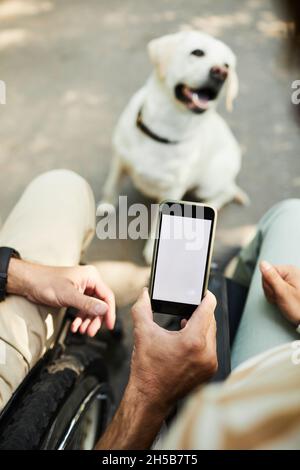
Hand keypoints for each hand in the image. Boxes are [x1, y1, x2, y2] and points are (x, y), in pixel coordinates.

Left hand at [7, 259, 115, 335]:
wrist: (30, 282)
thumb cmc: (47, 283)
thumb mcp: (69, 296)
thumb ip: (87, 304)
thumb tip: (104, 311)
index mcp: (92, 276)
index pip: (107, 296)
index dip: (110, 312)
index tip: (109, 326)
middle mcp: (89, 281)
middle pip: (100, 304)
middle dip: (95, 319)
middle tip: (90, 332)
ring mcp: (82, 288)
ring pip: (91, 308)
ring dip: (87, 321)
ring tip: (81, 331)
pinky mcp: (75, 294)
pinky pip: (83, 308)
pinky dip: (80, 318)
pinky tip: (75, 327)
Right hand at [96, 288, 216, 449]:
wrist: (149, 397)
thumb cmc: (147, 369)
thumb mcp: (142, 333)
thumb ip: (142, 308)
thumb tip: (144, 294)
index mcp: (193, 341)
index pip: (208, 309)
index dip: (205, 297)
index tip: (202, 292)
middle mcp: (206, 353)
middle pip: (211, 321)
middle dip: (201, 312)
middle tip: (189, 305)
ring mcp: (210, 364)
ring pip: (212, 335)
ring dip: (202, 326)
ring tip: (187, 321)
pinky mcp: (209, 371)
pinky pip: (210, 348)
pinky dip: (202, 340)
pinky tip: (188, 338)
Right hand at [260, 261, 299, 325]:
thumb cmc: (298, 307)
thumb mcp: (283, 292)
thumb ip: (271, 277)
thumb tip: (263, 263)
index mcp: (289, 270)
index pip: (267, 271)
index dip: (267, 284)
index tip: (275, 292)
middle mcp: (291, 272)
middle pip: (268, 277)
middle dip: (271, 290)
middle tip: (279, 297)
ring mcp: (291, 279)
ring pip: (271, 284)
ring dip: (273, 294)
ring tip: (282, 300)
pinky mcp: (290, 285)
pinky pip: (276, 288)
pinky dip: (277, 296)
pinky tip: (283, 300)